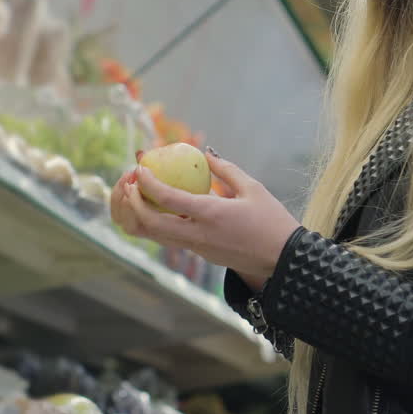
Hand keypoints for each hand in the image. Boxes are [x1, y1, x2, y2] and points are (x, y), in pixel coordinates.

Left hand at [110, 150, 300, 289]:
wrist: (282, 259)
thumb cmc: (271, 221)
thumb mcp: (252, 188)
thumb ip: (226, 170)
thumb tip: (206, 154)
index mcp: (211, 214)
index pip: (168, 199)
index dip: (148, 183)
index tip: (139, 169)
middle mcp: (198, 235)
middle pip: (150, 224)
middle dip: (132, 204)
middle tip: (130, 183)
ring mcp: (197, 248)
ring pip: (155, 237)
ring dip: (139, 216)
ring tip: (136, 195)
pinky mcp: (200, 254)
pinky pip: (169, 239)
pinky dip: (155, 224)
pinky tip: (156, 207)